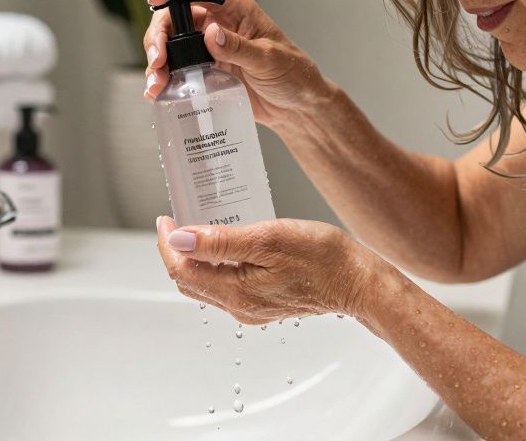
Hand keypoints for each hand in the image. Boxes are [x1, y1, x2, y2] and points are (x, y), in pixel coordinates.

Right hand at [142, 0, 330, 129]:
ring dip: (156, 61)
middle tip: (157, 60)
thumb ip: (239, 48)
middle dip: (159, 35)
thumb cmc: (293, 75)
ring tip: (156, 84)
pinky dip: (163, 79)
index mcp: (235, 8)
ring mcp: (207, 47)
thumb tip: (210, 34)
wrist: (297, 107)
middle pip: (174, 16)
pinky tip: (158, 93)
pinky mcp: (203, 71)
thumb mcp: (269, 60)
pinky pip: (175, 69)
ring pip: (170, 44)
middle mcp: (217, 23)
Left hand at [154, 215, 383, 323]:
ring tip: (201, 225)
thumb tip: (178, 240)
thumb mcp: (267, 239)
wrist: (359, 282)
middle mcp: (239, 307)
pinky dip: (217, 263)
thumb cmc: (322, 257)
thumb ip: (220, 241)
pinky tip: (228, 242)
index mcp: (235, 293)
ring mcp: (251, 308)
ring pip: (207, 282)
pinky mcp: (264, 304)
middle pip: (190, 279)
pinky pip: (227, 284)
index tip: (166, 217)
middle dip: (177, 250)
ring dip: (197, 256)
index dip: (167, 243)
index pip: (181, 270)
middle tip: (179, 217)